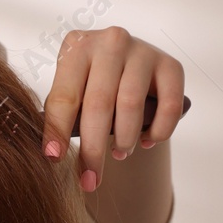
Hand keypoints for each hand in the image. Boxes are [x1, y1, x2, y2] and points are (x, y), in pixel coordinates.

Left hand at [40, 28, 185, 191]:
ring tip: (119, 154)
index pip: (64, 96)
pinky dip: (158, 131)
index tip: (54, 159)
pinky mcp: (171, 65)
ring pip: (131, 106)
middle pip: (98, 104)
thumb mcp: (73, 88)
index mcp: (76, 46)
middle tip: (90, 179)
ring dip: (124, 140)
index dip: (57, 130)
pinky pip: (168, 106)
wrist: (130, 63)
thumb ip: (61, 114)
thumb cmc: (92, 82)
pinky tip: (146, 141)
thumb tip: (52, 154)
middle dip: (93, 149)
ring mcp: (142, 51)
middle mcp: (110, 42)